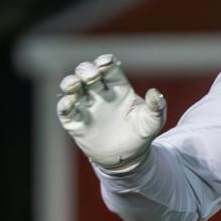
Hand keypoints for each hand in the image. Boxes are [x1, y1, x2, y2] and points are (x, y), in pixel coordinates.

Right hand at [57, 54, 165, 172]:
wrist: (128, 157)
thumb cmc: (140, 134)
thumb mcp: (152, 122)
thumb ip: (157, 107)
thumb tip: (155, 93)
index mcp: (118, 87)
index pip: (108, 68)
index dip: (105, 62)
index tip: (106, 64)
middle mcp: (99, 93)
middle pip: (86, 72)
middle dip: (86, 70)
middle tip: (91, 77)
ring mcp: (86, 107)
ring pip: (72, 88)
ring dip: (70, 82)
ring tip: (74, 84)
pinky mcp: (75, 123)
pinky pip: (65, 110)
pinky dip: (64, 104)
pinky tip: (69, 102)